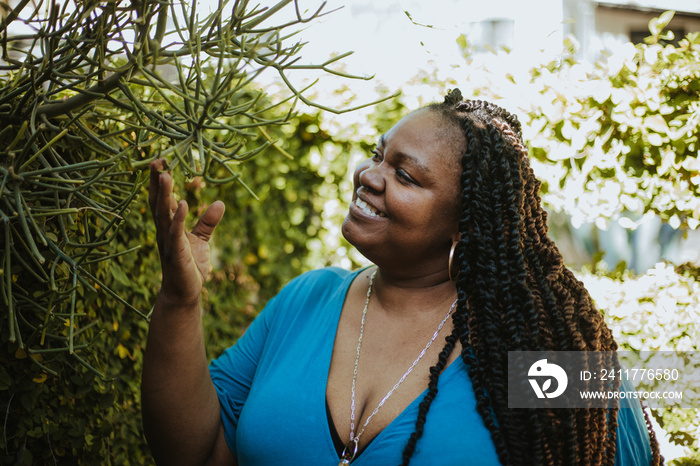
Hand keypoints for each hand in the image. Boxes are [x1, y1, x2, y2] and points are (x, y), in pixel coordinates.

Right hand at [148, 159, 224, 306]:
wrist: (185, 293)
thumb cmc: (190, 266)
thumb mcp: (201, 239)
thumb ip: (208, 222)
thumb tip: (220, 203)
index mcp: (168, 226)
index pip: (161, 199)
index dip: (160, 181)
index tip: (161, 160)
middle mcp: (163, 231)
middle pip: (157, 202)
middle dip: (157, 182)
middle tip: (157, 160)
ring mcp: (168, 241)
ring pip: (163, 214)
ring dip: (164, 194)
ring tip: (166, 174)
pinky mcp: (176, 253)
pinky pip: (175, 232)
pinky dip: (178, 218)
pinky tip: (180, 203)